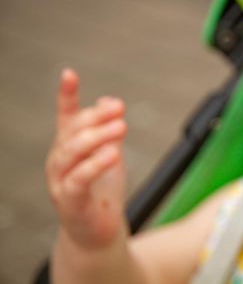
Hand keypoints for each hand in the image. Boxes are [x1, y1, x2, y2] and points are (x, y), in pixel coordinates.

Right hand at [45, 69, 127, 248]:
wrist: (99, 231)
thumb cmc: (102, 190)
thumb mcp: (110, 154)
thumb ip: (109, 131)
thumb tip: (110, 100)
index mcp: (69, 146)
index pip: (65, 116)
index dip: (66, 95)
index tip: (69, 73)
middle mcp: (59, 160)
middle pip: (73, 130)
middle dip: (96, 116)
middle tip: (120, 108)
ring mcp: (60, 180)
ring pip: (73, 151)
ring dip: (98, 136)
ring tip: (121, 126)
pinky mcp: (68, 201)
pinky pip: (79, 179)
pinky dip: (95, 164)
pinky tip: (112, 154)